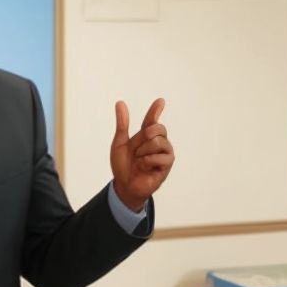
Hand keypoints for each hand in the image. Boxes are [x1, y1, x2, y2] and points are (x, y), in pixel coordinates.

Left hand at [110, 98, 173, 212]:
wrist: (125, 186)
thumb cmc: (123, 166)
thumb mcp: (119, 143)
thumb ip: (122, 124)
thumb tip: (120, 103)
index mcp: (146, 136)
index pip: (152, 119)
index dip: (156, 110)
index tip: (160, 101)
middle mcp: (158, 142)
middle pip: (157, 128)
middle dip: (143, 138)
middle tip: (136, 152)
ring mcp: (164, 152)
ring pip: (158, 141)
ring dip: (143, 152)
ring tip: (140, 162)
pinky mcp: (167, 164)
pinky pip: (160, 156)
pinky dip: (147, 162)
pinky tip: (144, 168)